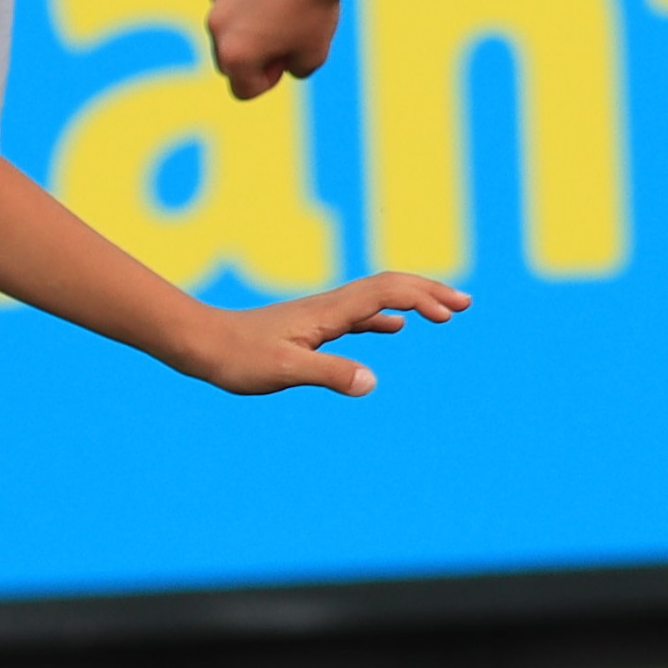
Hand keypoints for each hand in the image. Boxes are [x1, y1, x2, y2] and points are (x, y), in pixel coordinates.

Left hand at [179, 270, 469, 395]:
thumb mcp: (285, 370)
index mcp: (329, 312)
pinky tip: (394, 328)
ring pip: (377, 298)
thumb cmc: (239, 357)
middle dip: (428, 290)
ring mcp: (321, 315)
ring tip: (444, 310)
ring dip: (412, 300)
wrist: (202, 343)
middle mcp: (329, 306)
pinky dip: (385, 316)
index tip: (452, 313)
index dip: (423, 298)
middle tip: (465, 303)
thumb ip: (329, 373)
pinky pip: (360, 315)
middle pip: (388, 286)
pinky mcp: (312, 327)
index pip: (386, 293)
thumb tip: (371, 381)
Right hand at [208, 0, 350, 100]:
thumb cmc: (315, 9)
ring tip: (283, 4)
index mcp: (234, 56)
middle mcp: (216, 28)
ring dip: (249, 22)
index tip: (289, 57)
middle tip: (286, 34)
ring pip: (230, 22)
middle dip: (252, 54)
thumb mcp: (314, 55)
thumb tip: (279, 61)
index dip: (270, 80)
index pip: (244, 89)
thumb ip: (292, 70)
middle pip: (229, 58)